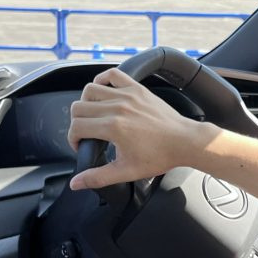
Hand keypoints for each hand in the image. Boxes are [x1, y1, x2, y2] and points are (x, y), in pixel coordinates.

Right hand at [68, 68, 210, 190]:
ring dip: (85, 102)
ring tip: (92, 115)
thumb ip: (98, 177)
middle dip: (76, 122)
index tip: (81, 145)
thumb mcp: (126, 171)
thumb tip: (76, 183)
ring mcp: (127, 95)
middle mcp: (117, 107)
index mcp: (112, 127)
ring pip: (90, 89)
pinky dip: (102, 80)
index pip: (76, 126)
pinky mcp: (137, 89)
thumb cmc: (159, 156)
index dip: (73, 139)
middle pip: (79, 107)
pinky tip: (103, 92)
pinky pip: (112, 75)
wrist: (185, 142)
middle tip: (85, 133)